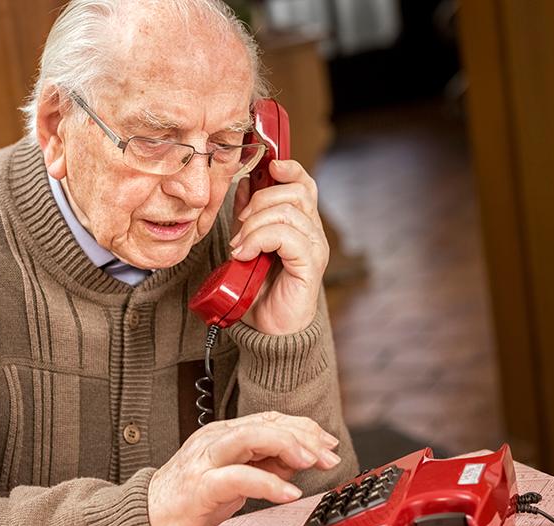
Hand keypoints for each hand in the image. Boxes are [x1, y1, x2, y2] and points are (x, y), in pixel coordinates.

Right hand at [147, 411, 341, 525]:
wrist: (149, 518)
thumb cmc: (190, 498)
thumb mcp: (235, 478)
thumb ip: (264, 465)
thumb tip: (297, 461)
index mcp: (223, 434)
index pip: (269, 419)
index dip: (303, 427)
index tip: (327, 443)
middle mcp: (214, 440)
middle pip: (263, 423)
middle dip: (302, 436)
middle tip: (327, 454)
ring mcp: (205, 460)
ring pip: (248, 438)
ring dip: (285, 446)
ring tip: (310, 462)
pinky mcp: (200, 486)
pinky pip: (237, 478)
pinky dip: (267, 484)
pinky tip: (288, 494)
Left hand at [230, 160, 327, 334]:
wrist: (267, 330)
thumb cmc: (258, 291)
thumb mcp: (246, 243)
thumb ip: (247, 216)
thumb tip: (242, 184)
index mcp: (301, 224)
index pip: (303, 183)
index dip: (288, 168)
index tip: (267, 167)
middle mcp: (313, 233)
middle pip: (295, 191)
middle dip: (260, 200)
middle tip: (240, 224)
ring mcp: (315, 248)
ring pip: (287, 212)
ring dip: (254, 225)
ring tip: (239, 247)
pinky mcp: (310, 265)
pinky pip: (286, 236)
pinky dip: (258, 240)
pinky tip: (244, 254)